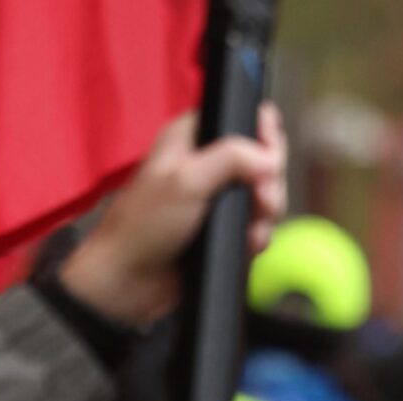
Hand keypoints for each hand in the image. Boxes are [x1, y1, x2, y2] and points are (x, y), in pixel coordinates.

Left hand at [58, 105, 287, 326]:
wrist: (132, 280)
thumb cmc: (144, 226)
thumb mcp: (186, 181)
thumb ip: (231, 159)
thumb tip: (270, 157)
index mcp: (190, 139)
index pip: (238, 118)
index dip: (262, 132)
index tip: (271, 154)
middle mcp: (206, 165)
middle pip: (263, 159)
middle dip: (270, 182)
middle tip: (262, 198)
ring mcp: (217, 199)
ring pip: (265, 196)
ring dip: (266, 214)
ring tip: (250, 228)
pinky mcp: (224, 228)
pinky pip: (258, 226)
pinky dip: (257, 237)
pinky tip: (245, 244)